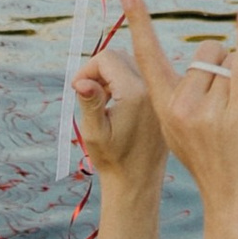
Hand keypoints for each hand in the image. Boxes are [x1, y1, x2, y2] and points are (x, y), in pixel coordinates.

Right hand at [70, 41, 164, 193]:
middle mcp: (151, 89)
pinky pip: (141, 77)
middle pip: (120, 57)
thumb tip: (81, 81)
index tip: (76, 88)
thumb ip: (90, 102)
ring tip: (100, 100)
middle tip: (86, 93)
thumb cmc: (112, 159)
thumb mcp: (95, 132)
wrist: (138, 181)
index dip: (86, 69)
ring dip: (111, 75)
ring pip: (131, 65)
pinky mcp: (161, 100)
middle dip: (98, 70)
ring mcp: (159, 94)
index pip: (107, 58)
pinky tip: (115, 104)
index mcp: (135, 93)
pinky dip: (124, 82)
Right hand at [123, 0, 237, 220]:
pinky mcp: (237, 116)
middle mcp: (179, 107)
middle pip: (207, 52)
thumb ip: (185, 100)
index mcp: (163, 106)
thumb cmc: (216, 165)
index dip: (139, 21)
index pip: (147, 56)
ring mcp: (207, 113)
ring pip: (230, 62)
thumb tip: (202, 66)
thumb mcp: (185, 131)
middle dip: (228, 65)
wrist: (236, 205)